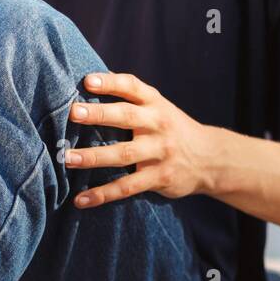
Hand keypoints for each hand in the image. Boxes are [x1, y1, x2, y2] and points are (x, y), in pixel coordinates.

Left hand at [64, 72, 217, 206]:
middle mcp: (158, 125)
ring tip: (68, 159)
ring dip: (94, 157)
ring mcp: (160, 152)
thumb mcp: (159, 109)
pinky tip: (81, 200)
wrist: (211, 158)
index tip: (87, 80)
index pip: (132, 87)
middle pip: (127, 117)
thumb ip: (131, 100)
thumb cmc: (171, 129)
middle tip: (73, 112)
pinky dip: (103, 194)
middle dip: (100, 114)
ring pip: (124, 154)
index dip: (111, 82)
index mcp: (155, 104)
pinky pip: (127, 187)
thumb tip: (88, 84)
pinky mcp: (159, 177)